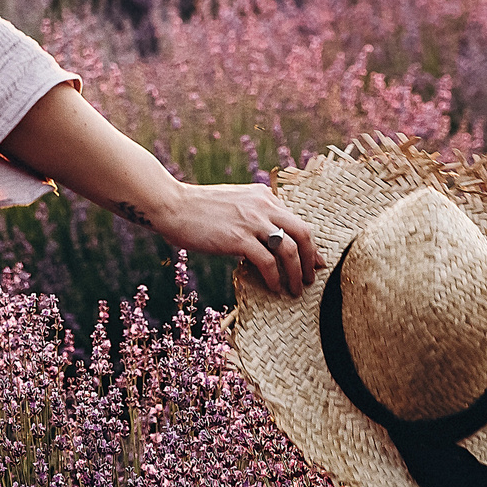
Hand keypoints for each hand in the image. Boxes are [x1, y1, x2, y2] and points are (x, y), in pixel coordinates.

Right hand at [130, 179, 322, 297]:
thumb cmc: (197, 208)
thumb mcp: (233, 203)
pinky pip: (268, 262)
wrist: (171, 205)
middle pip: (303, 233)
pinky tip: (274, 288)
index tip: (314, 261)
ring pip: (289, 250)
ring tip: (295, 290)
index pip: (297, 221)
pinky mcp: (238, 238)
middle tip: (310, 278)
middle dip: (310, 259)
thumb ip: (253, 214)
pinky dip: (275, 278)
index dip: (309, 245)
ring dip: (297, 273)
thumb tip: (269, 239)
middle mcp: (262, 205)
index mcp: (263, 196)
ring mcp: (251, 221)